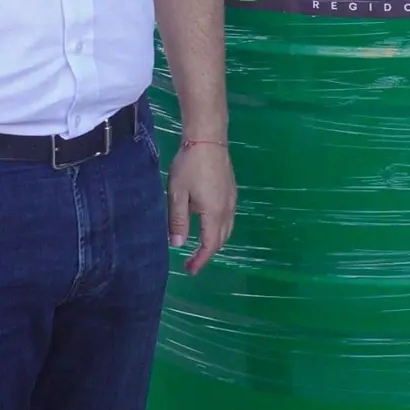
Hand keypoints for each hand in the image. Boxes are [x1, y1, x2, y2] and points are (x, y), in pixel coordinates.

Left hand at [169, 140, 236, 273]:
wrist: (208, 139)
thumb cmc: (190, 166)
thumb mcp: (178, 194)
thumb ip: (179, 221)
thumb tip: (178, 245)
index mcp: (214, 213)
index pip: (210, 245)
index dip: (201, 260)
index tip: (190, 270)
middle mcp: (227, 209)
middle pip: (221, 239)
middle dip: (208, 253)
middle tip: (192, 261)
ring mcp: (232, 199)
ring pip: (227, 229)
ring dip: (215, 241)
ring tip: (200, 246)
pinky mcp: (232, 190)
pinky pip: (229, 218)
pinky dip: (220, 228)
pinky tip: (208, 223)